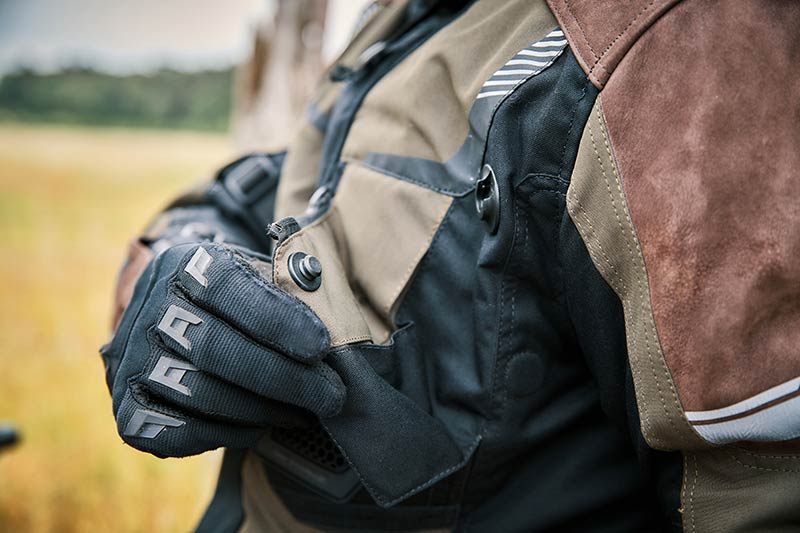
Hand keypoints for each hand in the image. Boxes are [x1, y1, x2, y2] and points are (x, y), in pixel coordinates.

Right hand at [100, 243, 344, 457]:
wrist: (175, 315)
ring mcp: (132, 358)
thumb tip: (334, 322)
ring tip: (307, 413)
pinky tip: (261, 426)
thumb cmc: (236, 297)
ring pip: (201, 393)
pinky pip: (180, 431)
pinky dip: (227, 433)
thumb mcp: (259, 274)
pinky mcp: (128, 407)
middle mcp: (150, 307)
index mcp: (186, 263)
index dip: (278, 321)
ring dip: (264, 409)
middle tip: (331, 396)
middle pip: (218, 349)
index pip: (230, 290)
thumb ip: (290, 291)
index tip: (321, 347)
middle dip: (284, 378)